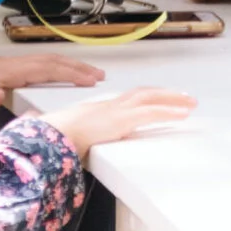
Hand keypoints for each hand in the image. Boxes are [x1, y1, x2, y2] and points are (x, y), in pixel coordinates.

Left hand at [0, 50, 104, 109]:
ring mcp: (9, 68)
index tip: (92, 80)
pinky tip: (53, 79)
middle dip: (78, 67)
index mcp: (9, 70)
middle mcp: (13, 66)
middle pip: (53, 61)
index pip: (48, 69)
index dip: (71, 74)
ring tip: (85, 75)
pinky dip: (53, 71)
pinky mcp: (4, 75)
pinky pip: (37, 69)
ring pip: (46, 63)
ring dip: (68, 67)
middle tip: (99, 75)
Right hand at [44, 85, 197, 154]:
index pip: (127, 99)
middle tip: (184, 97)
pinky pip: (151, 112)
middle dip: (164, 94)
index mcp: (99, 109)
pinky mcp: (122, 119)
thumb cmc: (53, 136)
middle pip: (143, 94)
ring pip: (151, 98)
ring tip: (190, 103)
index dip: (144, 97)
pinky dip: (169, 112)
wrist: (50, 135)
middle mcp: (111, 105)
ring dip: (173, 100)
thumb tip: (39, 126)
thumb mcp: (62, 135)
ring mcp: (117, 110)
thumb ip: (65, 134)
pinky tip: (183, 114)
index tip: (157, 98)